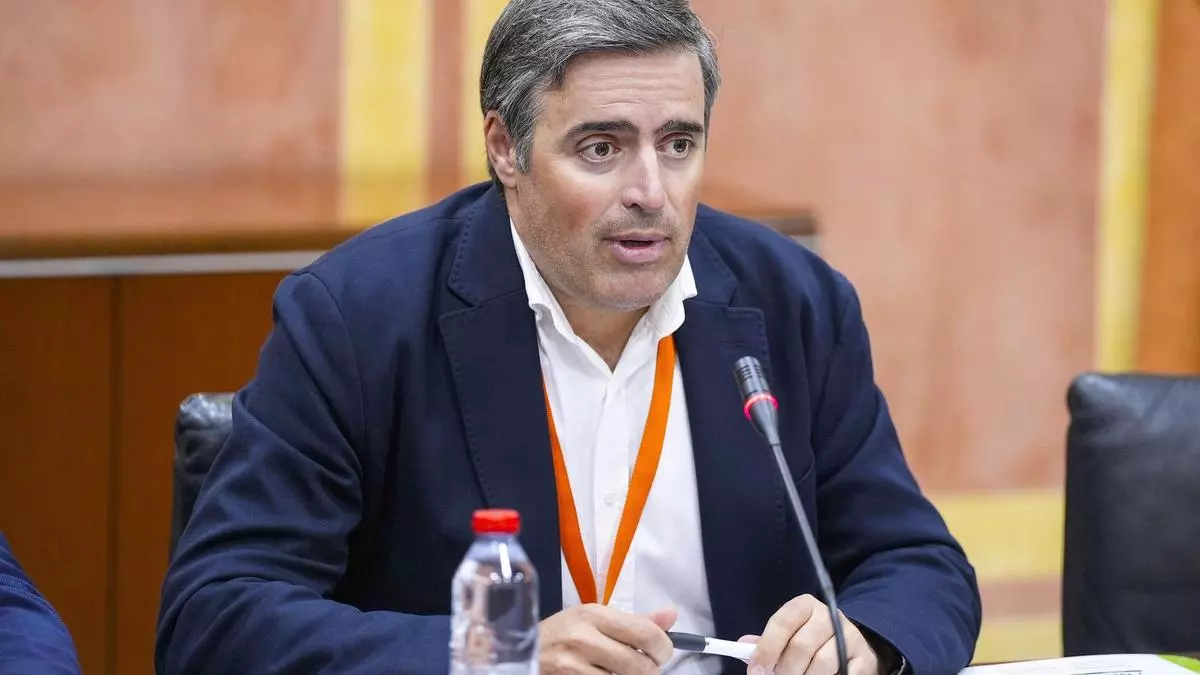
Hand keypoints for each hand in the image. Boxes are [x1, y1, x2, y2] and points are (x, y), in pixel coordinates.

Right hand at [539, 603, 677, 674]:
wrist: (520, 652)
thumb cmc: (562, 634)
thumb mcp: (593, 619)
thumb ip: (634, 621)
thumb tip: (671, 616)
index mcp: (593, 615)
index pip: (646, 634)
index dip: (664, 648)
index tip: (661, 653)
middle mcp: (583, 639)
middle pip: (640, 666)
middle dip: (650, 671)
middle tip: (643, 668)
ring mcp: (572, 667)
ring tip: (621, 673)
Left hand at [742, 595, 879, 674]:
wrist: (853, 645)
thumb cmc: (812, 640)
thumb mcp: (790, 633)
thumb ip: (768, 640)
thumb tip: (744, 646)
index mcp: (805, 606)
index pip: (782, 622)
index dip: (766, 648)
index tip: (755, 670)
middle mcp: (829, 616)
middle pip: (801, 645)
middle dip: (784, 670)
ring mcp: (850, 636)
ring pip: (822, 663)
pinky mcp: (863, 658)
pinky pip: (845, 674)